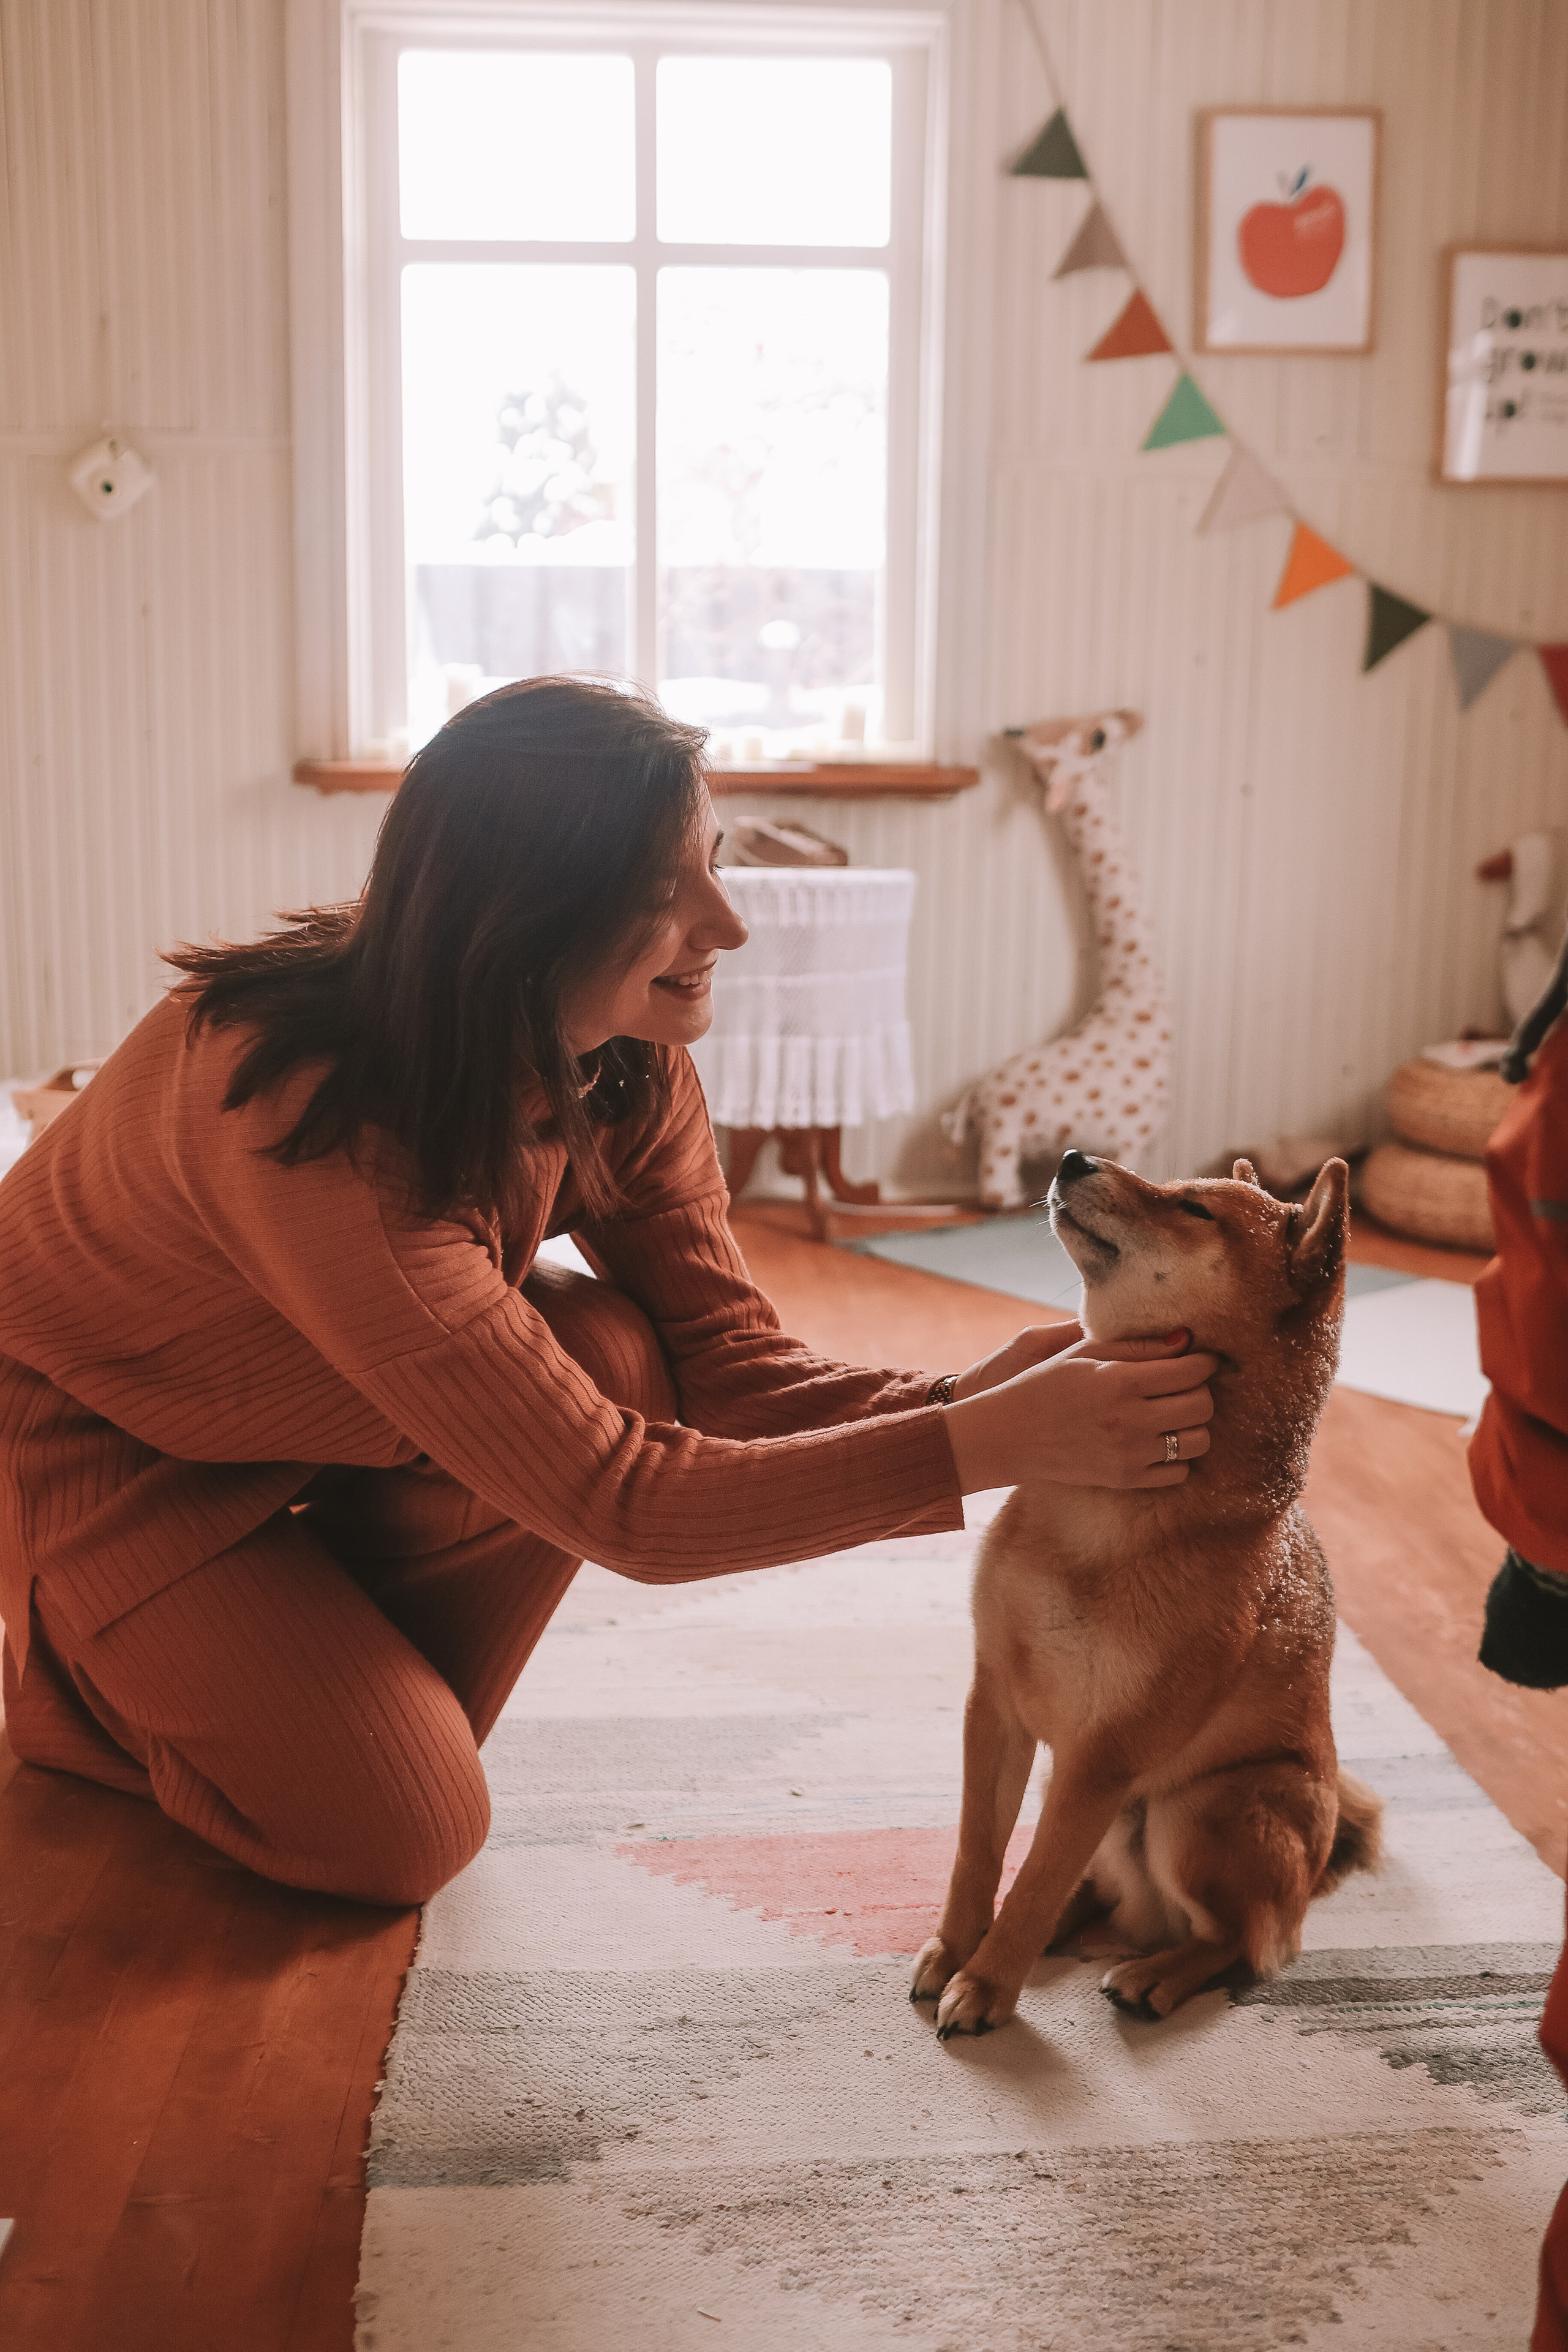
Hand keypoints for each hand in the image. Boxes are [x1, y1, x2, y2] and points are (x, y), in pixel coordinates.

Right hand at [940, 1328, 1217, 1494]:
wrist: (1008, 1436)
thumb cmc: (1042, 1385)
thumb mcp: (1081, 1353)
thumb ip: (1135, 1345)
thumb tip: (1186, 1339)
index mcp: (1119, 1381)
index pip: (1191, 1371)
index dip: (1204, 1362)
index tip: (1200, 1360)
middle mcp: (1129, 1420)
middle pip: (1202, 1406)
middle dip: (1202, 1391)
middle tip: (1186, 1386)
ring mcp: (1130, 1454)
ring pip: (1198, 1441)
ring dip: (1194, 1425)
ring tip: (1174, 1414)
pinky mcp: (1125, 1480)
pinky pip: (1179, 1473)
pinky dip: (1177, 1457)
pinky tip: (1158, 1441)